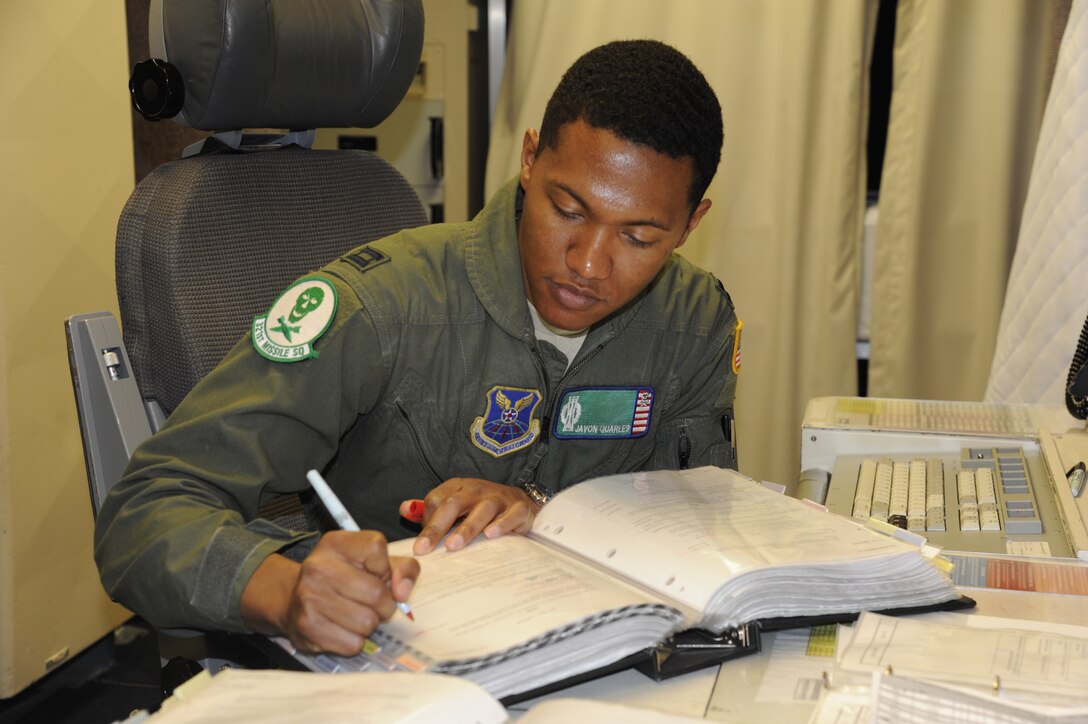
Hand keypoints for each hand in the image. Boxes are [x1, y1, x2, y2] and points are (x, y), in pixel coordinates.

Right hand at [241, 531, 418, 656]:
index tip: (376, 573)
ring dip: (369, 624)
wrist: (295, 600)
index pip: (376, 548)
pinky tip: (343, 628)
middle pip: (377, 594)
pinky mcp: (307, 627)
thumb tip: (403, 593)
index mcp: (336, 543)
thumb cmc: (345, 579)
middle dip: (384, 604)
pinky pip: (353, 643)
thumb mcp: (376, 563)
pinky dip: (354, 640)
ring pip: (367, 623)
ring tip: (355, 614)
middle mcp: (318, 566)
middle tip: (371, 602)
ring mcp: (309, 597)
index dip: (385, 567)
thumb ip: (403, 569)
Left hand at [399, 478, 536, 554]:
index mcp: (458, 487)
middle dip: (437, 527)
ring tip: (453, 546)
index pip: (435, 500)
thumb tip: (404, 509)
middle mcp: (477, 489)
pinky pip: (510, 515)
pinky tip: (490, 535)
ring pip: (481, 510)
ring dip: (466, 528)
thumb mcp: (456, 503)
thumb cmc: (481, 507)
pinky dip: (501, 525)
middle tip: (425, 548)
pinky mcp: (518, 508)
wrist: (521, 502)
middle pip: (453, 504)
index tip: (421, 546)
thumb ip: (430, 508)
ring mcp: (499, 498)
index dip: (426, 522)